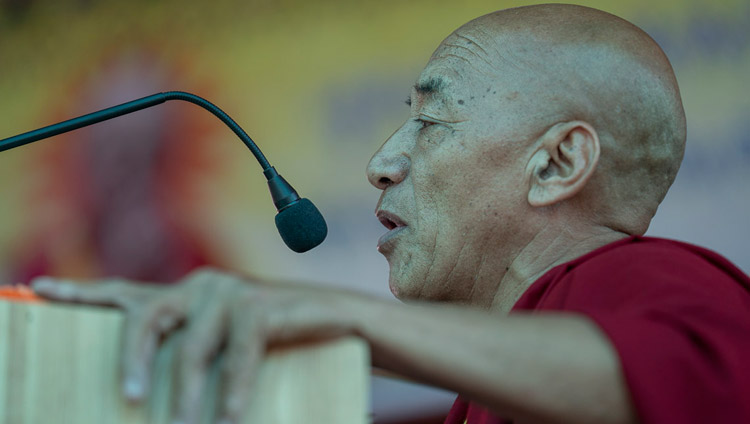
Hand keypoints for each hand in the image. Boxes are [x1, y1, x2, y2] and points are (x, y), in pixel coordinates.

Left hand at [31, 268, 360, 423]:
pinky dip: (234, 388)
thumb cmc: (276, 339)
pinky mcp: (262, 305)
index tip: (41, 289)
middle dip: (132, 355)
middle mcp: (202, 286)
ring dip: (187, 393)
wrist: (337, 320)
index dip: (84, 293)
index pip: (128, 294)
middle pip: (148, 314)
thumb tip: (149, 389)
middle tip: (127, 396)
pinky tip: (230, 414)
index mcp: (187, 295)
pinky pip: (239, 353)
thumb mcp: (224, 345)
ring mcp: (232, 293)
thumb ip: (191, 351)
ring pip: (193, 346)